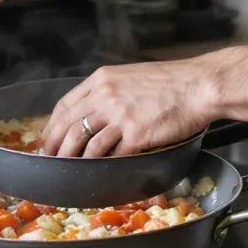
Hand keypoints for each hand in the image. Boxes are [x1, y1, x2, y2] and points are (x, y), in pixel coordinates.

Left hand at [41, 61, 214, 156]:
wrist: (199, 86)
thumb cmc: (172, 81)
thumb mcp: (131, 75)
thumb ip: (110, 90)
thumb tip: (95, 108)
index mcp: (102, 79)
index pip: (65, 104)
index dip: (52, 125)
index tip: (48, 139)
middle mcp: (106, 96)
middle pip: (68, 126)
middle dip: (55, 148)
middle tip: (51, 161)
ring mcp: (120, 116)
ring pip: (85, 144)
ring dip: (74, 161)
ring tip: (70, 171)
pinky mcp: (136, 135)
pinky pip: (112, 156)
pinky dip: (104, 166)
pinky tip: (101, 172)